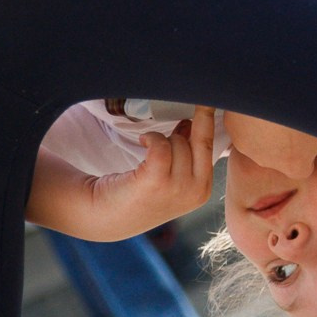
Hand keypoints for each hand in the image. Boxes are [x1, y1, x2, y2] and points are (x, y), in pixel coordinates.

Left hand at [84, 106, 217, 238]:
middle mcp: (197, 192)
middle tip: (167, 129)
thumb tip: (190, 122)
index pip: (212, 145)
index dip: (207, 119)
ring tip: (147, 153)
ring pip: (178, 141)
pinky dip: (150, 138)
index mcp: (204, 190)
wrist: (104, 217)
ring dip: (160, 140)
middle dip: (182, 130)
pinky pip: (161, 144)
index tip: (206, 99)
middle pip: (199, 139)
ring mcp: (178, 188)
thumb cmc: (137, 194)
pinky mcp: (156, 181)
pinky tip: (142, 142)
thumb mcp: (170, 177)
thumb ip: (185, 153)